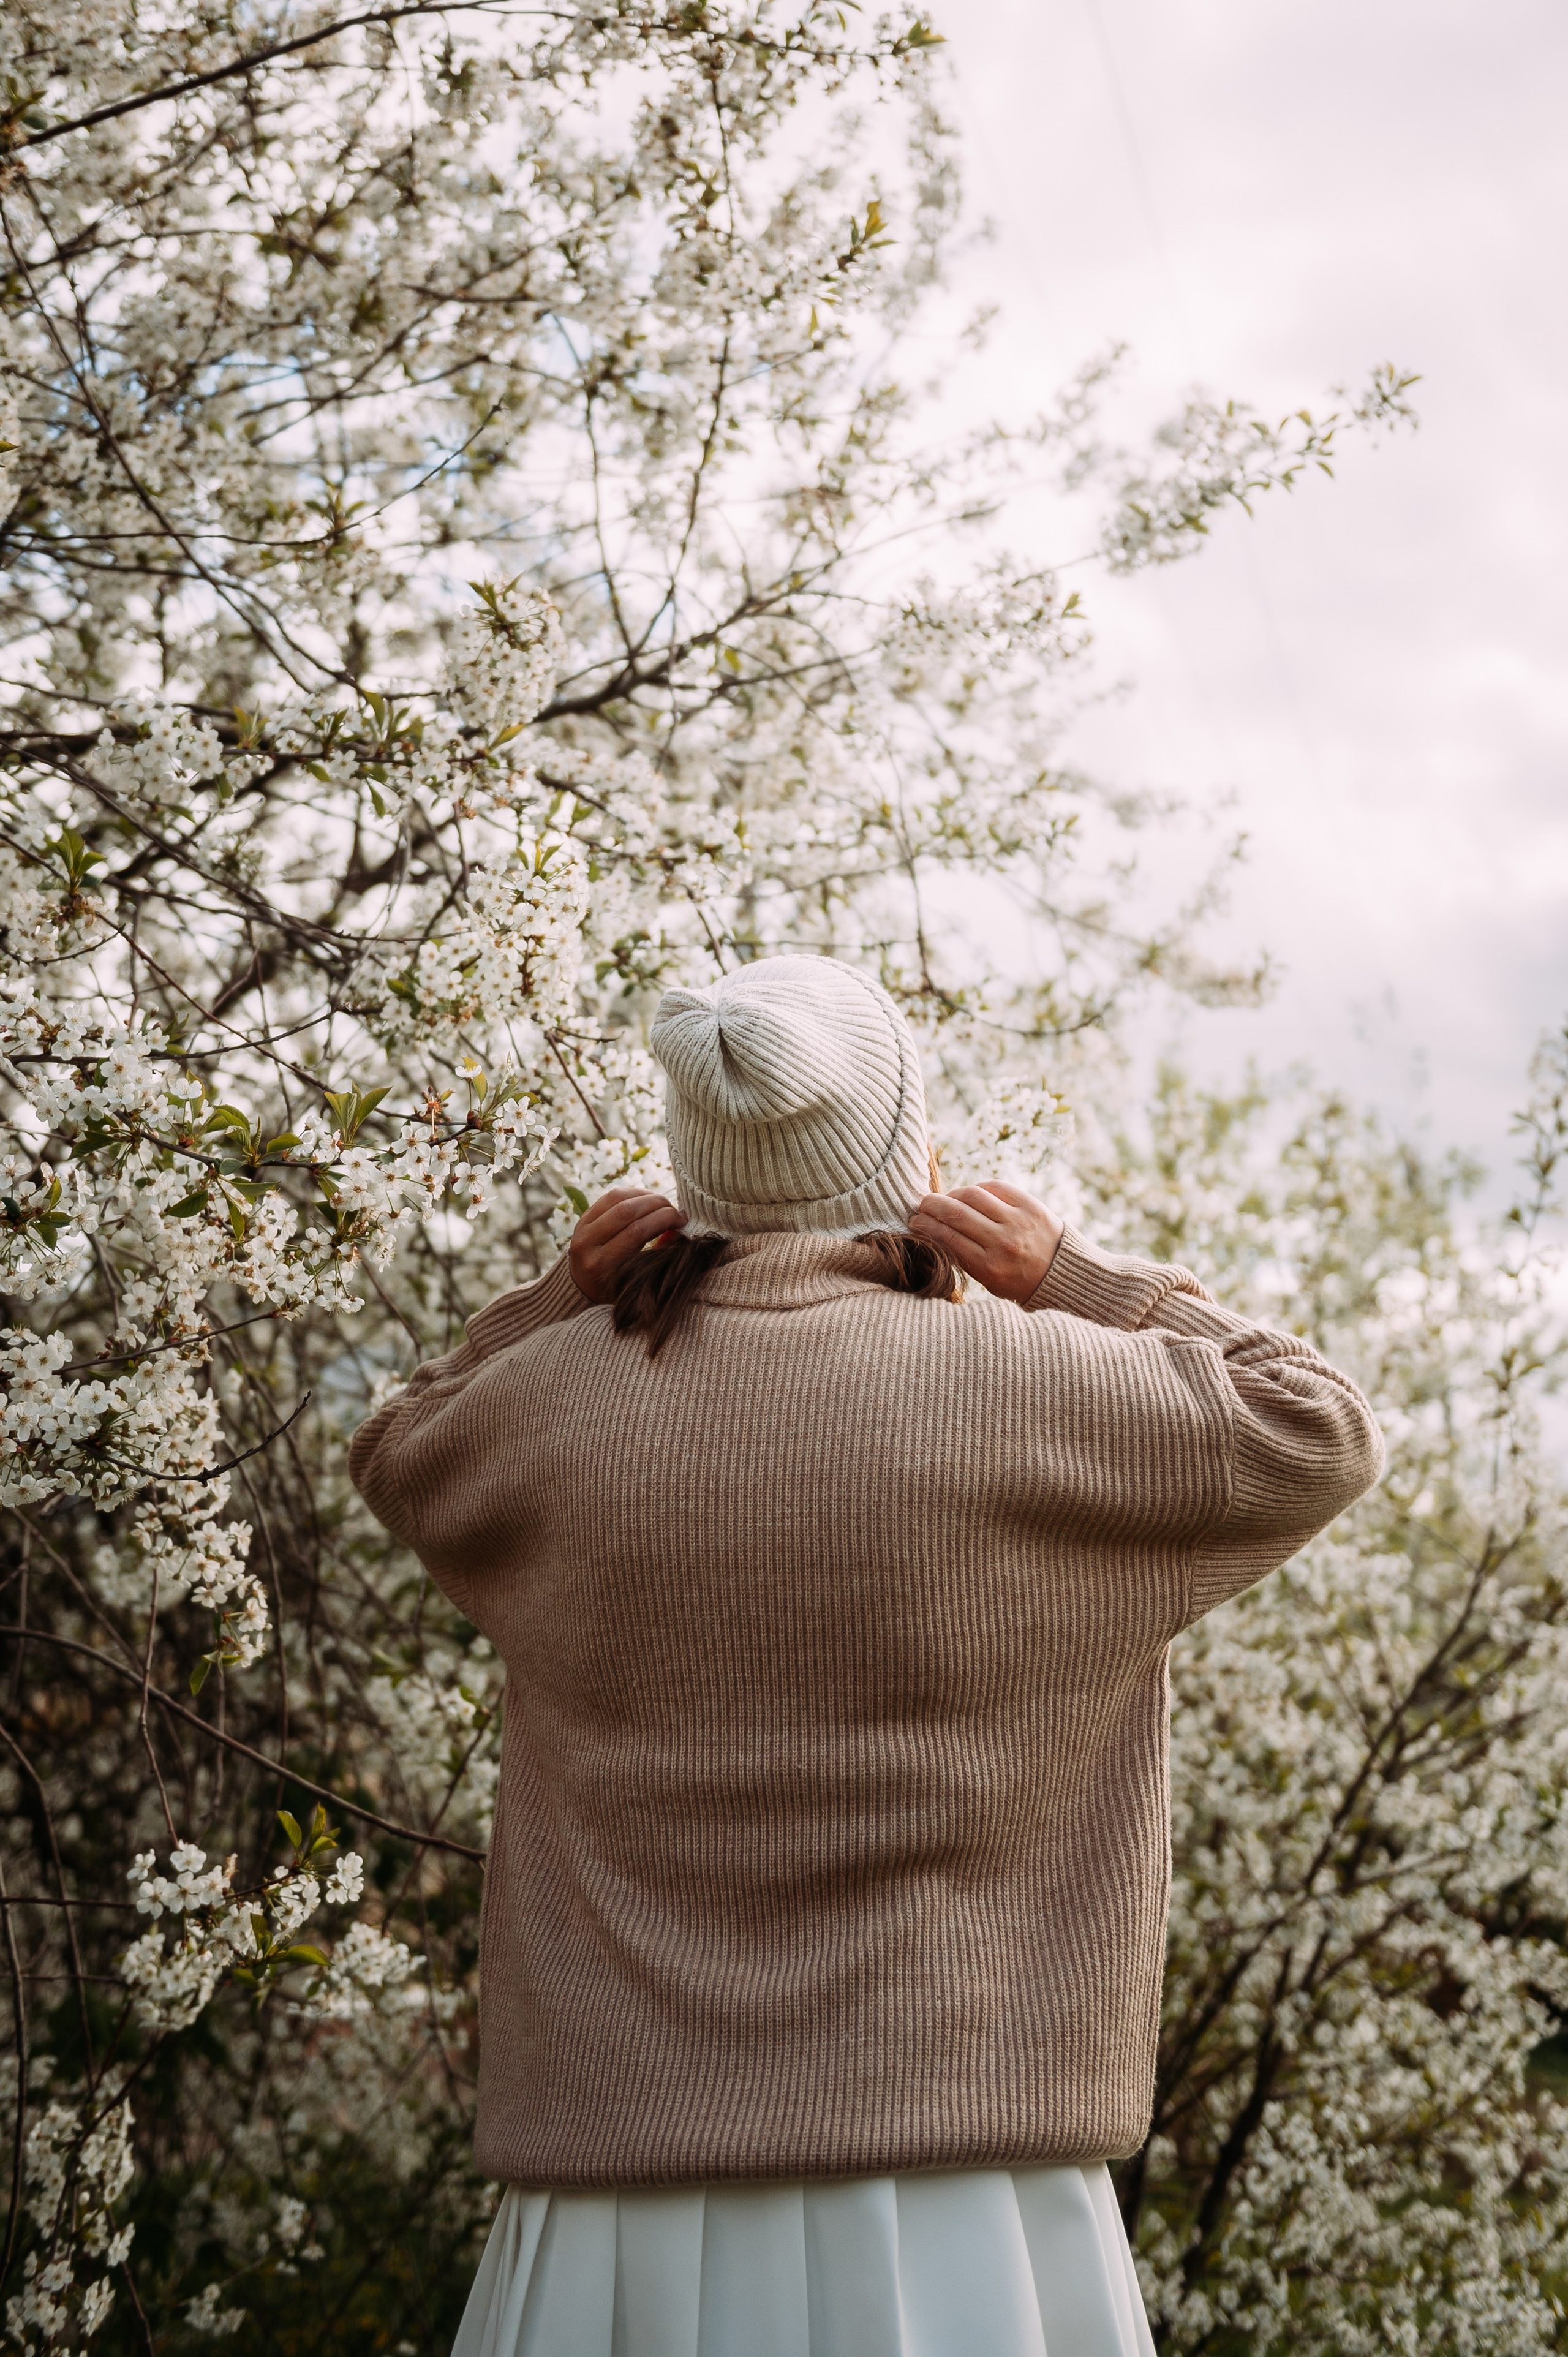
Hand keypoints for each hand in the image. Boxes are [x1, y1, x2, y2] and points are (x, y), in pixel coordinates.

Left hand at [569, 1185, 685, 1304]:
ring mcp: (581, 1228)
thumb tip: (680, 1229)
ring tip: (662, 1204)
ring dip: (645, 1195)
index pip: (636, 1231)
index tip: (682, 1220)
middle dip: (657, 1204)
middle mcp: (587, 1244)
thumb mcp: (638, 1281)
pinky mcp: (582, 1218)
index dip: (664, 1219)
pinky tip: (646, 1199)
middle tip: (675, 1210)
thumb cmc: (617, 1289)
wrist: (584, 1289)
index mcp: (602, 1265)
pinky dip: (632, 1193)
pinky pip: (608, 1196)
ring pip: (616, 1198)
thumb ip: (659, 1254)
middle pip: (627, 1211)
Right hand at [908, 1180, 1063, 1304]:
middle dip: (931, 1206)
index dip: (925, 1226)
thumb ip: (964, 1258)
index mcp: (989, 1267)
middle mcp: (1003, 1242)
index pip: (946, 1237)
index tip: (914, 1221)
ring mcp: (1018, 1221)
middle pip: (955, 1213)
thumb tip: (933, 1231)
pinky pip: (996, 1186)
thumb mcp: (989, 1282)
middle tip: (922, 1205)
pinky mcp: (1030, 1205)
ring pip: (973, 1195)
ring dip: (952, 1194)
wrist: (1062, 1275)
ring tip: (945, 1199)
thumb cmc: (1019, 1282)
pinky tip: (970, 1195)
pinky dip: (977, 1188)